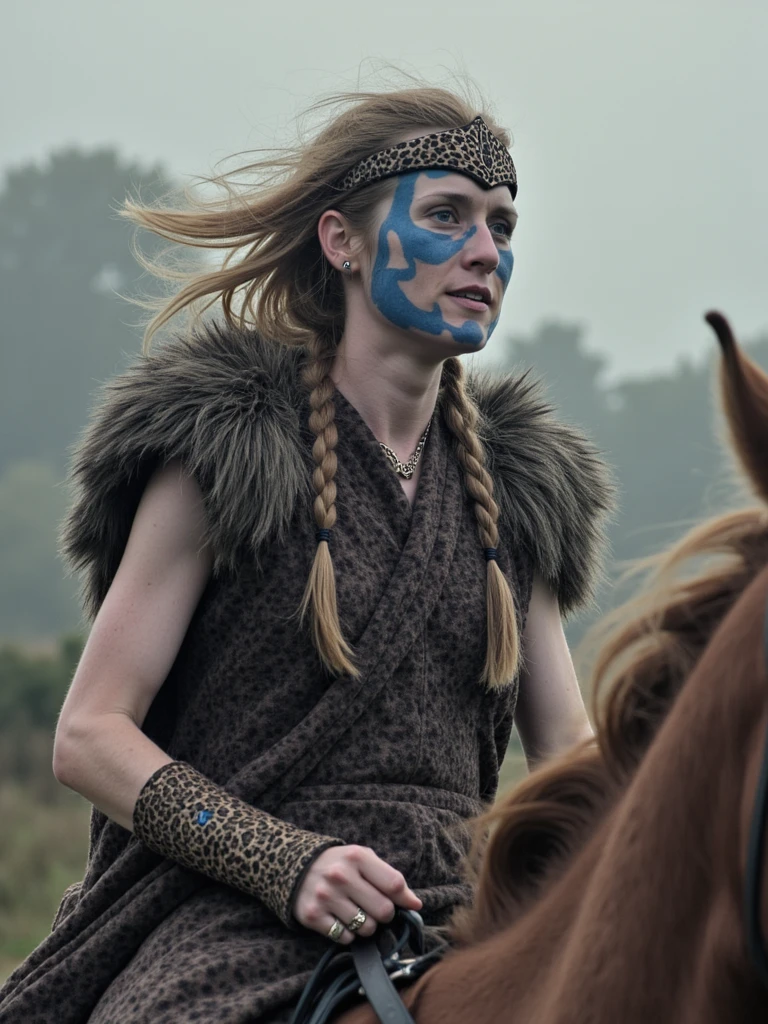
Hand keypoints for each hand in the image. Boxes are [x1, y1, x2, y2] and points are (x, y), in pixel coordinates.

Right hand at [293, 844, 422, 943]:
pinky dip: (347, 933)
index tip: (408, 904)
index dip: (405, 899)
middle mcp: (340, 876)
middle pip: (384, 911)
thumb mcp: (363, 859)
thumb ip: (389, 878)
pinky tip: (340, 919)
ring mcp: (325, 897)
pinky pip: (345, 938)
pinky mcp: (312, 916)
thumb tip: (416, 904)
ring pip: (366, 928)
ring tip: (356, 912)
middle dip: (384, 914)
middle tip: (375, 907)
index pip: (394, 884)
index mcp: (357, 857)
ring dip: (366, 925)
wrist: (293, 866)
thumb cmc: (339, 864)